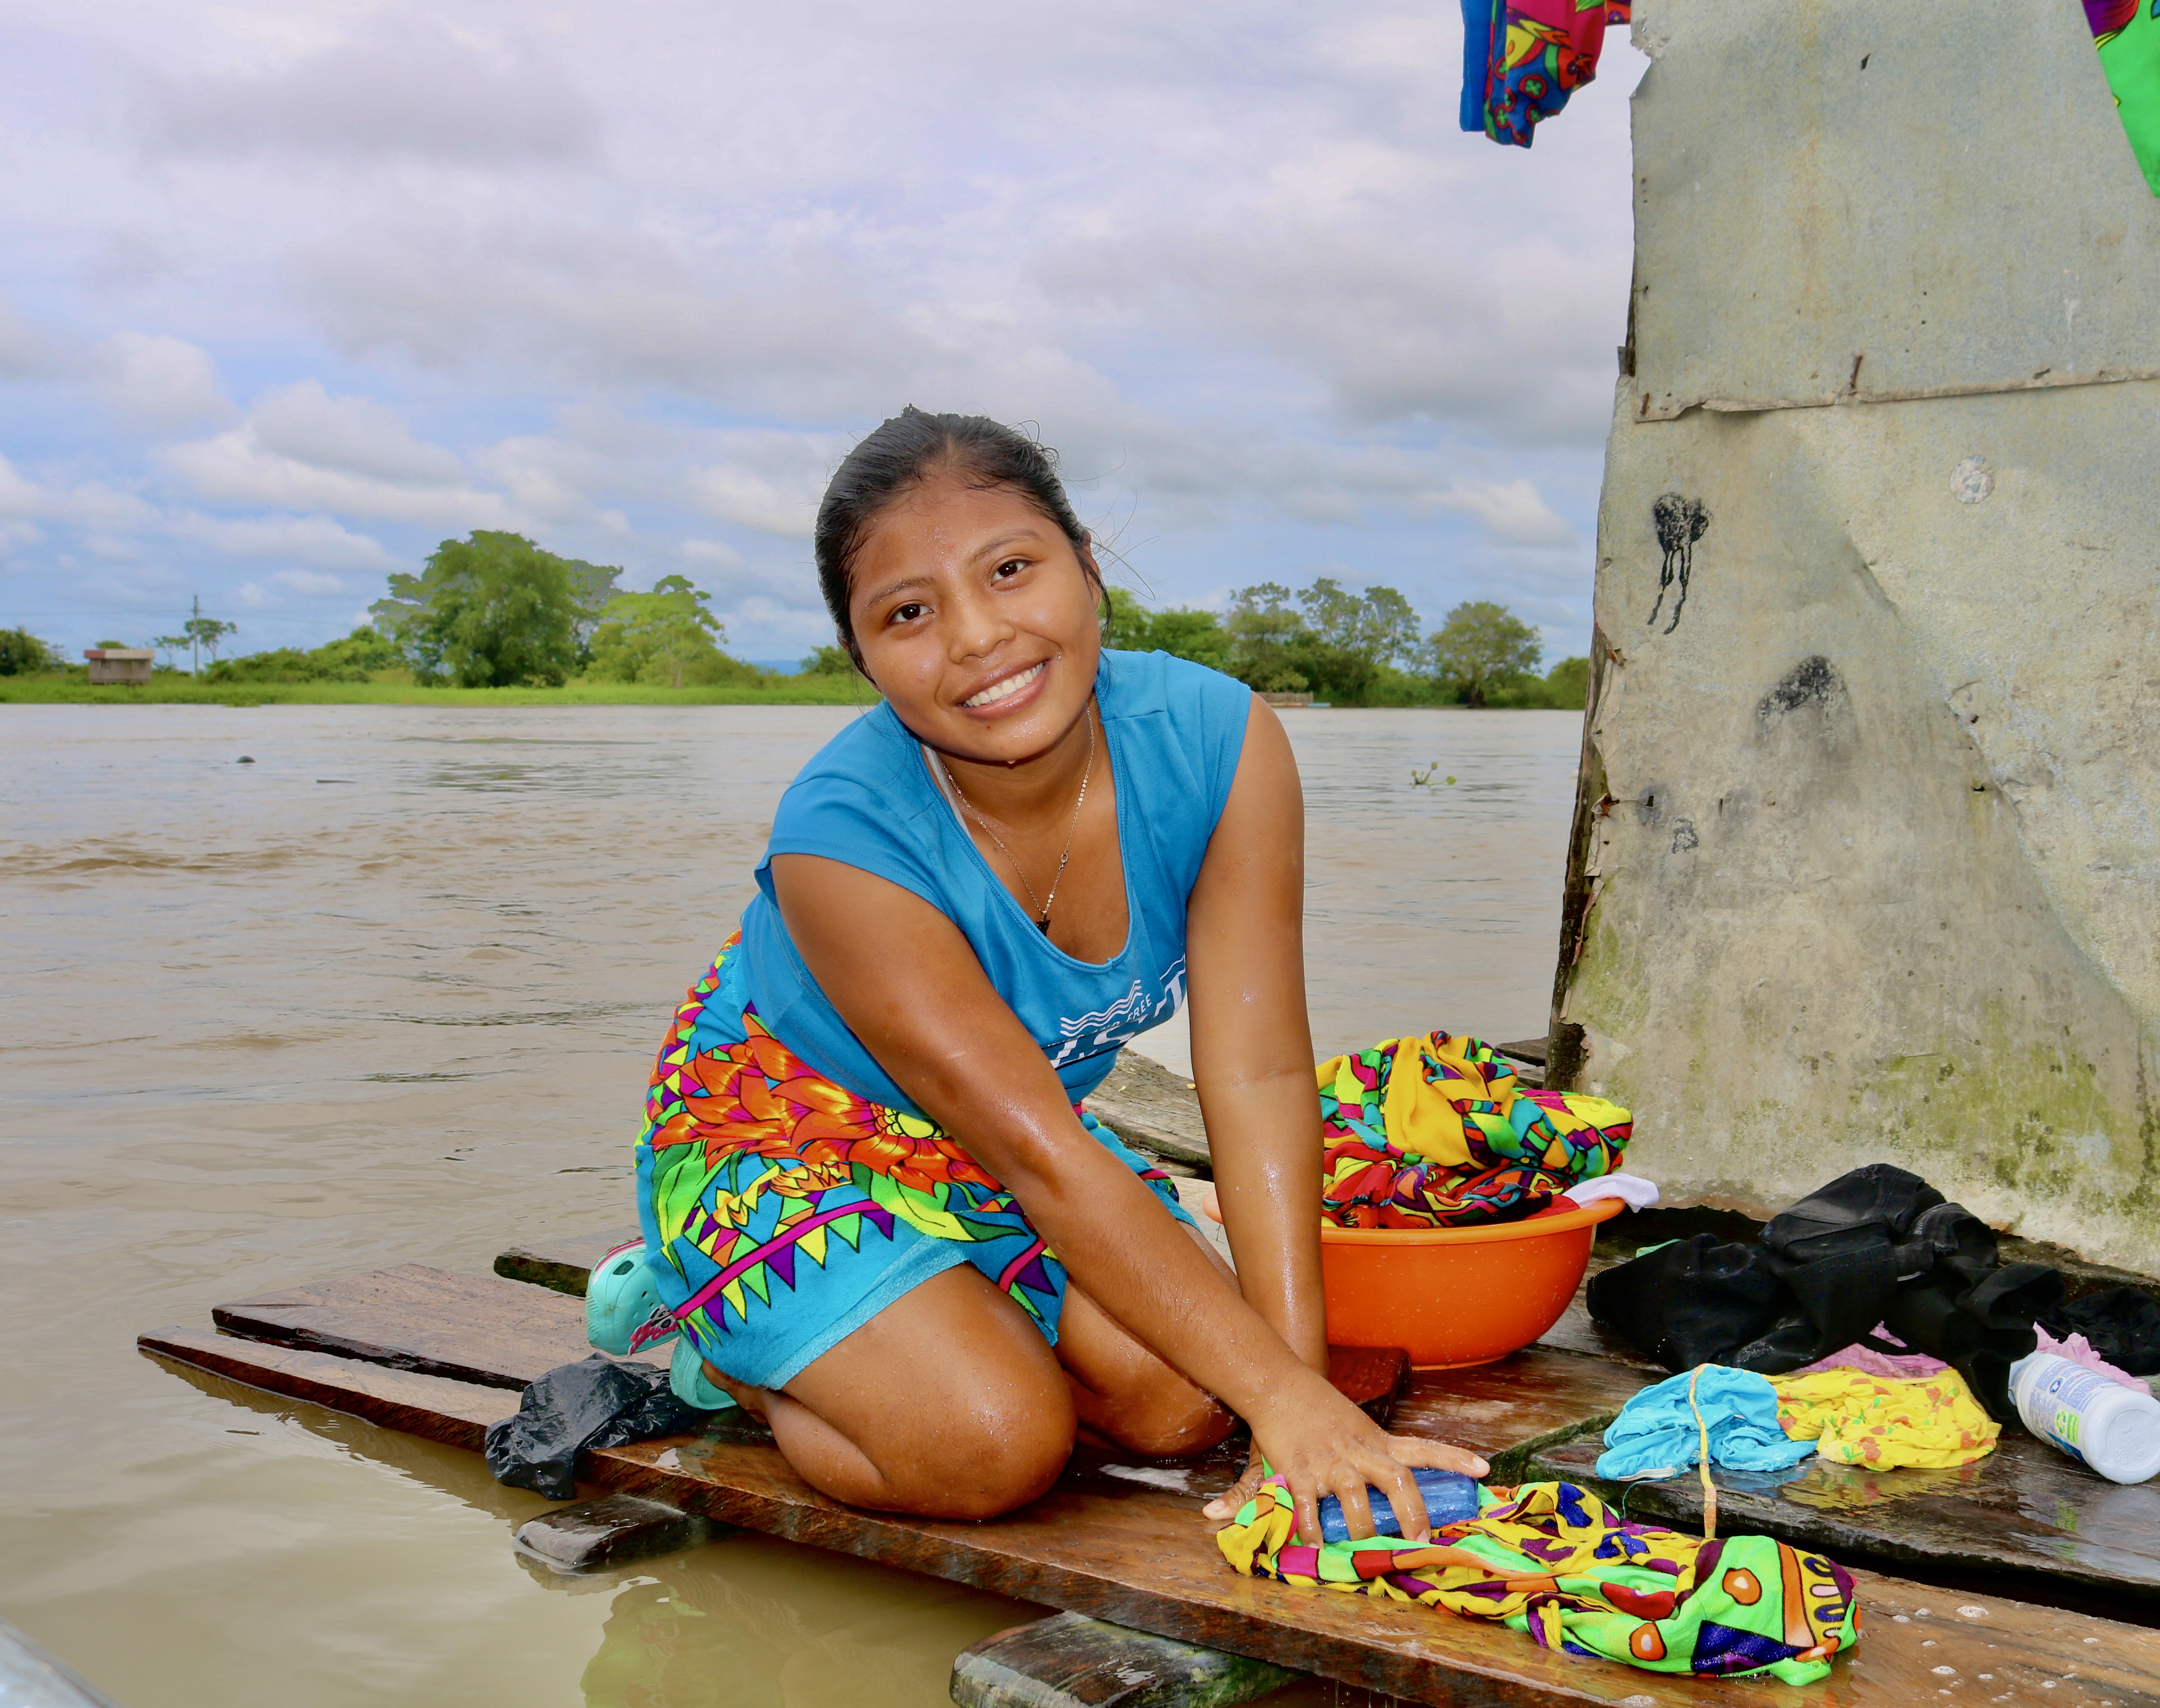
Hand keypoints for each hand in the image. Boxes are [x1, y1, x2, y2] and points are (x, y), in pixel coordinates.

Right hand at [1235, 1372, 1487, 1543]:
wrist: (1278, 1385)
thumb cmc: (1318, 1409)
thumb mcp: (1354, 1428)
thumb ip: (1374, 1456)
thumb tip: (1398, 1488)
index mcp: (1377, 1442)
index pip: (1423, 1449)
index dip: (1454, 1459)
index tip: (1483, 1470)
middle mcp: (1359, 1452)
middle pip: (1396, 1480)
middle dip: (1412, 1514)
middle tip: (1420, 1543)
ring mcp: (1330, 1463)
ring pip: (1356, 1498)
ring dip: (1363, 1530)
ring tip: (1365, 1553)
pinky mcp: (1299, 1471)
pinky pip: (1308, 1507)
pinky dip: (1312, 1531)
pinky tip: (1316, 1548)